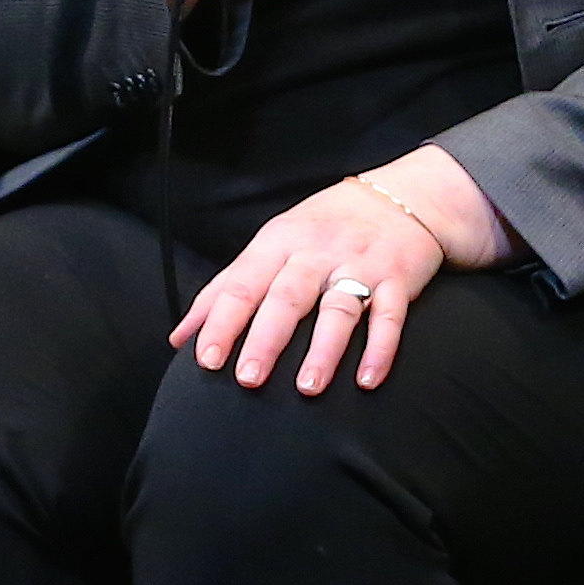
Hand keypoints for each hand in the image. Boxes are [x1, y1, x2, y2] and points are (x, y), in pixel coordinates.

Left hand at [172, 146, 513, 395]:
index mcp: (279, 244)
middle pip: (287, 297)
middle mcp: (317, 253)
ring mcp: (360, 265)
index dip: (222, 322)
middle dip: (266, 338)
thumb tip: (180, 337)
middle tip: (248, 379)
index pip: (243, 284)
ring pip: (339, 308)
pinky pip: (390, 316)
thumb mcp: (272, 244)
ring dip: (324, 350)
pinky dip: (380, 348)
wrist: (404, 196)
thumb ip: (226, 288)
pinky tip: (367, 380)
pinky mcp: (398, 280)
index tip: (206, 360)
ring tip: (307, 388)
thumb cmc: (325, 227)